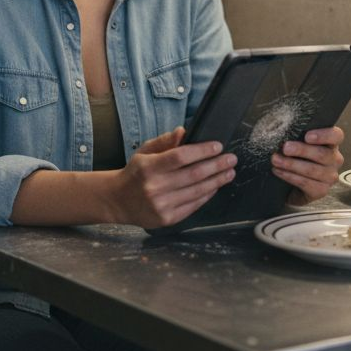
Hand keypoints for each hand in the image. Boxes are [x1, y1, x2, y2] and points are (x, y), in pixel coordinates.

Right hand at [113, 127, 235, 227]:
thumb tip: (183, 132)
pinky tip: (215, 186)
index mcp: (148, 167)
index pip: (180, 156)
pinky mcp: (167, 218)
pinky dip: (207, 195)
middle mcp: (154, 187)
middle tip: (231, 159)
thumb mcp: (145, 152)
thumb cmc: (135, 173)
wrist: (118, 201)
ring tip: (229, 172)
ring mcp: (161, 205)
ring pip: (197, 191)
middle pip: (193, 174)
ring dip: (217, 181)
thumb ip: (165, 142)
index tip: (218, 146)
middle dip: (216, 165)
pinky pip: (193, 205)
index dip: (201, 151)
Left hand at [272, 126, 344, 204]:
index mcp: (330, 143)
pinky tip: (279, 171)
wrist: (289, 184)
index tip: (307, 136)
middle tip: (285, 148)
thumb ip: (295, 135)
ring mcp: (330, 176)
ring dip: (291, 164)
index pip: (336, 135)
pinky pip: (307, 183)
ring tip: (276, 160)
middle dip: (301, 150)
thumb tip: (280, 128)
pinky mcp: (322, 191)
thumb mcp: (295, 143)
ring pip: (313, 170)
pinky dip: (290, 176)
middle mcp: (334, 159)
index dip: (324, 135)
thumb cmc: (294, 158)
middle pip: (322, 154)